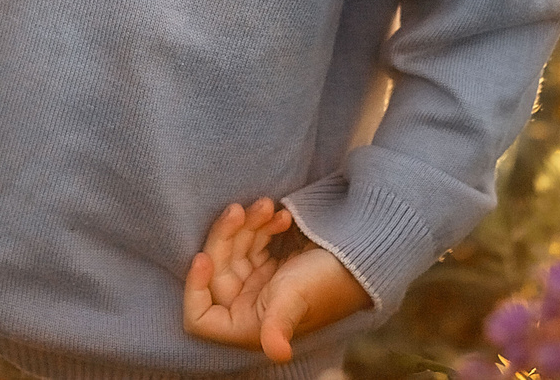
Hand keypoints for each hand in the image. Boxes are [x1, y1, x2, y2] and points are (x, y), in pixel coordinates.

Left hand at [182, 200, 372, 362]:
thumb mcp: (296, 298)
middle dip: (226, 238)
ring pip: (231, 251)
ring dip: (246, 225)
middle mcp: (248, 309)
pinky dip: (259, 225)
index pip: (199, 317)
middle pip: (215, 273)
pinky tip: (280, 214)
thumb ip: (279, 325)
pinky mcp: (270, 265)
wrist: (363, 255)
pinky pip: (250, 241)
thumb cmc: (328, 281)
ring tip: (268, 205)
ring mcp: (258, 285)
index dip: (195, 289)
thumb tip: (278, 354)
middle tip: (241, 209)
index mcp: (247, 327)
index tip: (203, 256)